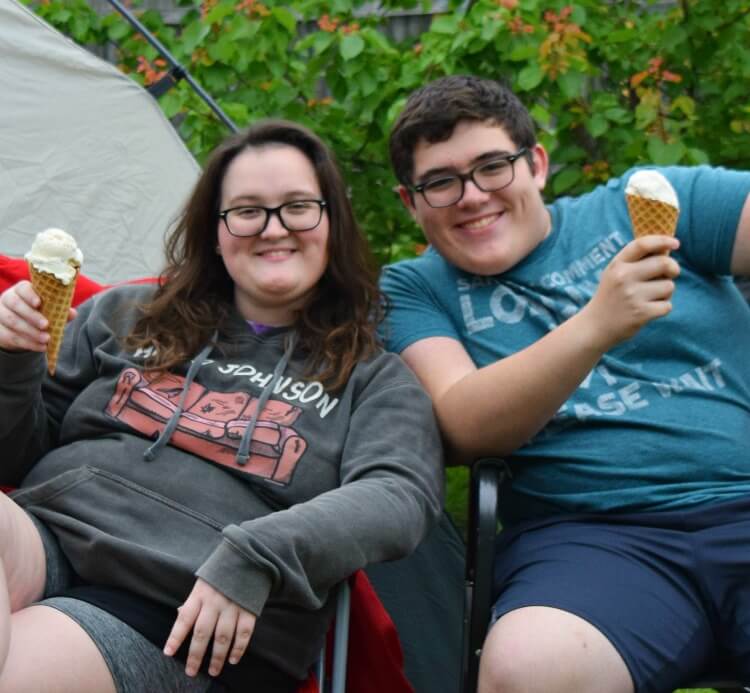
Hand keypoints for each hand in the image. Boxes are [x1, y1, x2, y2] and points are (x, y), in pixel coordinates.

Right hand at [0, 280, 75, 351]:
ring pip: (12, 321)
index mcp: (22, 290)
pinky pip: (10, 336)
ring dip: (31, 331)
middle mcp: (8, 299)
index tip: (39, 303)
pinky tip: (41, 347)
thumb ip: (60, 310)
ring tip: (46, 339)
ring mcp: (1, 314)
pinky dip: (28, 343)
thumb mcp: (50, 311)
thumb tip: (72, 313)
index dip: (30, 295)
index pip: (23, 288)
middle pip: (15, 304)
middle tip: (46, 325)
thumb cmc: (39, 314)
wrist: (22, 329)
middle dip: (32, 315)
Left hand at [163, 578, 256, 677]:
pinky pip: (243, 633)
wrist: (249, 557)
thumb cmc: (221, 573)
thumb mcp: (203, 582)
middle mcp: (215, 601)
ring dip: (217, 657)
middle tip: (191, 671)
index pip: (185, 618)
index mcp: (200, 594)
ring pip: (223, 637)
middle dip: (196, 654)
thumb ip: (193, 600)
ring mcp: (233, 606)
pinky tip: (233, 659)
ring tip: (213, 670)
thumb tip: (179, 615)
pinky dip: (239, 648)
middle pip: (203, 632)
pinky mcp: (249, 609)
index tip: (168, 652)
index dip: (176, 636)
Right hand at [582, 234, 680, 350]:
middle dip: (673, 268)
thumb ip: (636, 262)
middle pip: (663, 263)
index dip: (662, 241)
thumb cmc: (611, 297)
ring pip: (669, 286)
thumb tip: (667, 250)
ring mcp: (632, 296)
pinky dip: (662, 308)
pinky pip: (667, 305)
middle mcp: (623, 277)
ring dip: (665, 292)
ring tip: (649, 298)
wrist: (594, 327)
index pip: (642, 245)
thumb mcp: (614, 275)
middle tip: (671, 273)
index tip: (675, 243)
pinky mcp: (641, 313)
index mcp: (617, 265)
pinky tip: (648, 311)